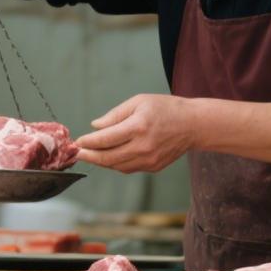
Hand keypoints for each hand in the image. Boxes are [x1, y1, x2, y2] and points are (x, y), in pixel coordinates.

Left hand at [75, 94, 196, 172]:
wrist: (193, 125)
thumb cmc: (165, 109)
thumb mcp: (138, 102)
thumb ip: (114, 115)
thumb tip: (95, 126)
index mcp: (138, 127)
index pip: (105, 140)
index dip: (88, 143)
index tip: (78, 142)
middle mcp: (143, 147)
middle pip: (107, 158)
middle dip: (89, 156)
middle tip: (77, 153)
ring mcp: (149, 160)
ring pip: (116, 166)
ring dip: (100, 162)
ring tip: (90, 155)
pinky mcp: (153, 167)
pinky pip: (127, 168)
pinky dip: (115, 164)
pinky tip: (108, 156)